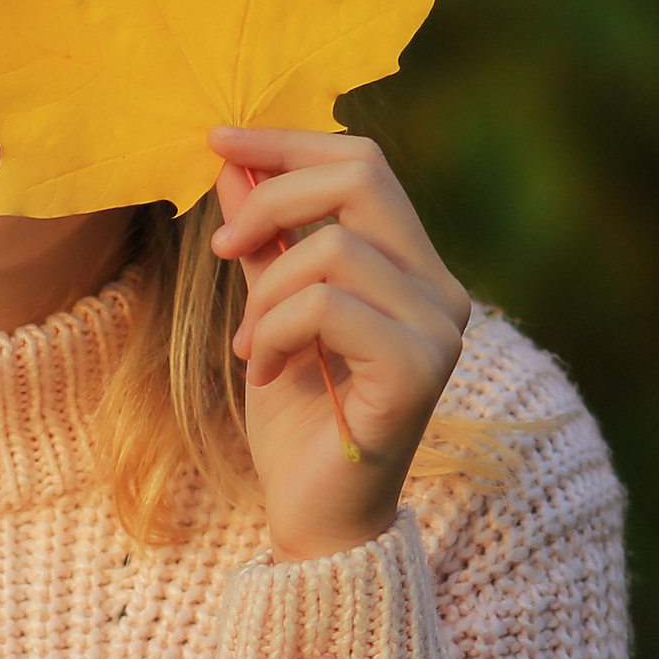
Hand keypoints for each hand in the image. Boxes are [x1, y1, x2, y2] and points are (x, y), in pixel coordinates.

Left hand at [207, 126, 471, 561]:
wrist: (315, 516)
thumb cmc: (298, 420)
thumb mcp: (268, 311)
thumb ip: (262, 243)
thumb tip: (233, 166)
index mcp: (414, 266)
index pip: (363, 164)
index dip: (287, 143)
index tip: (217, 142)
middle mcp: (441, 289)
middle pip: (362, 178)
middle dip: (273, 199)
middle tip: (219, 247)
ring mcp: (438, 329)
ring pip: (336, 248)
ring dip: (266, 291)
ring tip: (249, 344)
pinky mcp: (419, 370)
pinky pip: (330, 307)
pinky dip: (277, 331)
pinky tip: (266, 371)